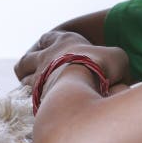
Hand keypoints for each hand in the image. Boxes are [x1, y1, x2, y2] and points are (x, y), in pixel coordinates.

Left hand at [14, 31, 129, 88]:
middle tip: (33, 72)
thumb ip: (113, 64)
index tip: (48, 48)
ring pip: (24, 78)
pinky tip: (41, 104)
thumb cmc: (101, 67)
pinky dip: (32, 99)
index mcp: (65, 41)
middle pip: (26, 58)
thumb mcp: (117, 59)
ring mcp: (39, 76)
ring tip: (36, 89)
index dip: (47, 42)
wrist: (83, 85)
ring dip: (28, 82)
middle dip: (27, 65)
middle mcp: (47, 56)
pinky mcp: (36, 96)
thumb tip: (117, 84)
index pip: (48, 38)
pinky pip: (28, 97)